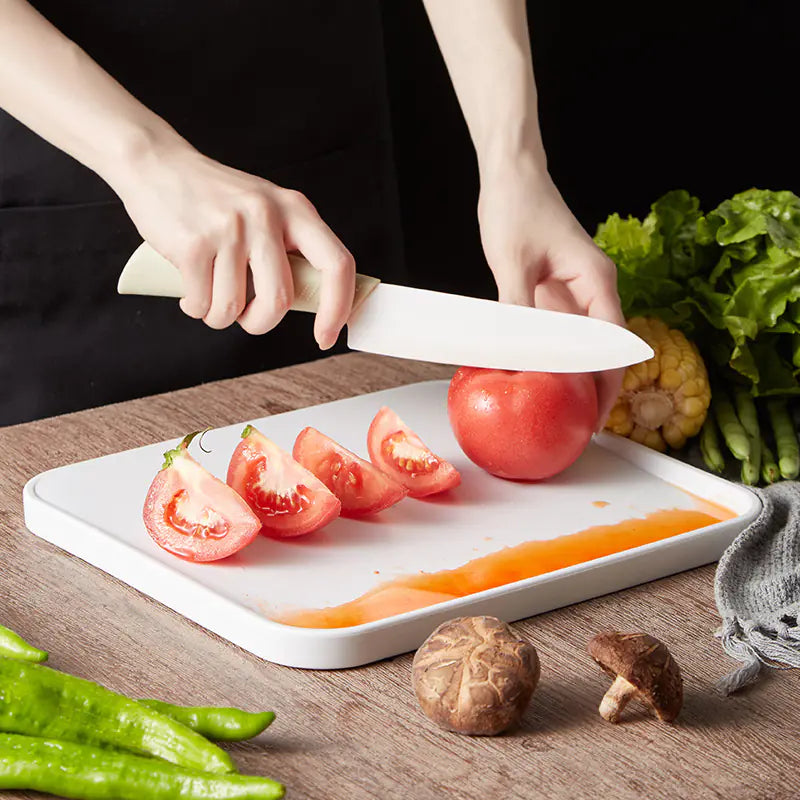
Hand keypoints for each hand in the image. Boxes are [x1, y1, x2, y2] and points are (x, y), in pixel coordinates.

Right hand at [113, 141, 354, 348]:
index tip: (326, 337)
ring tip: (210, 295)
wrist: (157, 164)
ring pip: (233, 308)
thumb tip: (313, 305)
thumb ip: (290, 249)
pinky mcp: (193, 244)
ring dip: (219, 316)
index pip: (336, 264)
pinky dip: (195, 307)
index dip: (338, 307)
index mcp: (295, 209)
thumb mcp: (266, 210)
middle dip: (259, 323)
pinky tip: (190, 289)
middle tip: (245, 317)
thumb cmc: (216, 200)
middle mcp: (266, 215)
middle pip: (279, 300)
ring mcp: (230, 229)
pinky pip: (202, 303)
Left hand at [478, 152, 623, 427]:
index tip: (594, 417)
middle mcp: (593, 289)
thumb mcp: (514, 262)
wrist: (511, 176)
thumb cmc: (518, 208)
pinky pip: (560, 331)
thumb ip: (519, 309)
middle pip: (603, 351)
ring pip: (581, 344)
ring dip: (571, 374)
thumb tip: (518, 355)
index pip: (614, 345)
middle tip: (573, 423)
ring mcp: (575, 291)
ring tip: (556, 407)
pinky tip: (536, 373)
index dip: (608, 386)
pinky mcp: (556, 291)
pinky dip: (552, 354)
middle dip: (593, 389)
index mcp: (596, 281)